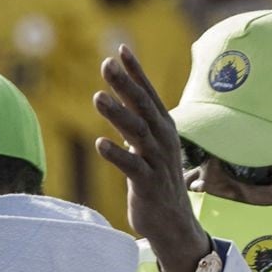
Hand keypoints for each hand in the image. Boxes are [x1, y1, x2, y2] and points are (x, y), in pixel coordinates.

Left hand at [90, 47, 208, 271]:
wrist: (173, 222)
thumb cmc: (156, 179)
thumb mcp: (149, 146)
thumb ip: (137, 120)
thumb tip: (122, 95)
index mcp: (163, 128)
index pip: (147, 93)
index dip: (135, 72)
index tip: (120, 49)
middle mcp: (162, 140)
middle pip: (142, 107)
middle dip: (124, 85)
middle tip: (105, 64)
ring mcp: (157, 162)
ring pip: (136, 134)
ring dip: (117, 115)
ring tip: (97, 97)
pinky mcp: (148, 185)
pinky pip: (132, 167)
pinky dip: (117, 155)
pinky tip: (100, 144)